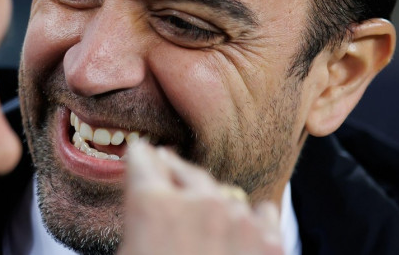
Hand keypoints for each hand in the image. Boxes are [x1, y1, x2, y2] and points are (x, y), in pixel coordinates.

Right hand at [117, 142, 283, 254]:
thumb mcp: (128, 248)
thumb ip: (138, 216)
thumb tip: (145, 204)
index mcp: (152, 205)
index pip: (142, 158)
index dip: (140, 156)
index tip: (143, 152)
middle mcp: (197, 202)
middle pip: (186, 169)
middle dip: (175, 171)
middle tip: (169, 169)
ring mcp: (238, 219)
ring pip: (224, 194)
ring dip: (214, 203)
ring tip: (208, 220)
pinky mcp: (270, 241)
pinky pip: (261, 213)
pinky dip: (250, 222)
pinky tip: (241, 232)